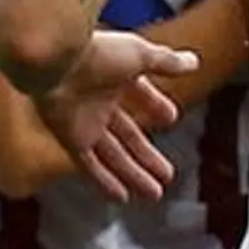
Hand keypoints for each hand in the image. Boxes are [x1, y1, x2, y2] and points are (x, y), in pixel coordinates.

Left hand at [33, 31, 197, 202]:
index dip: (155, 106)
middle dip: (147, 154)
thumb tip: (194, 61)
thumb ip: (166, 61)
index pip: (139, 94)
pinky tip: (121, 197)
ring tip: (154, 193)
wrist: (55, 61)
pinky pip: (89, 165)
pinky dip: (104, 181)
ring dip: (133, 174)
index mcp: (115, 75)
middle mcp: (99, 100)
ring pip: (112, 155)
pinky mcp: (70, 138)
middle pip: (128, 134)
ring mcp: (84, 122)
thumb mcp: (140, 55)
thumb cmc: (95, 51)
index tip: (171, 118)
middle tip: (167, 173)